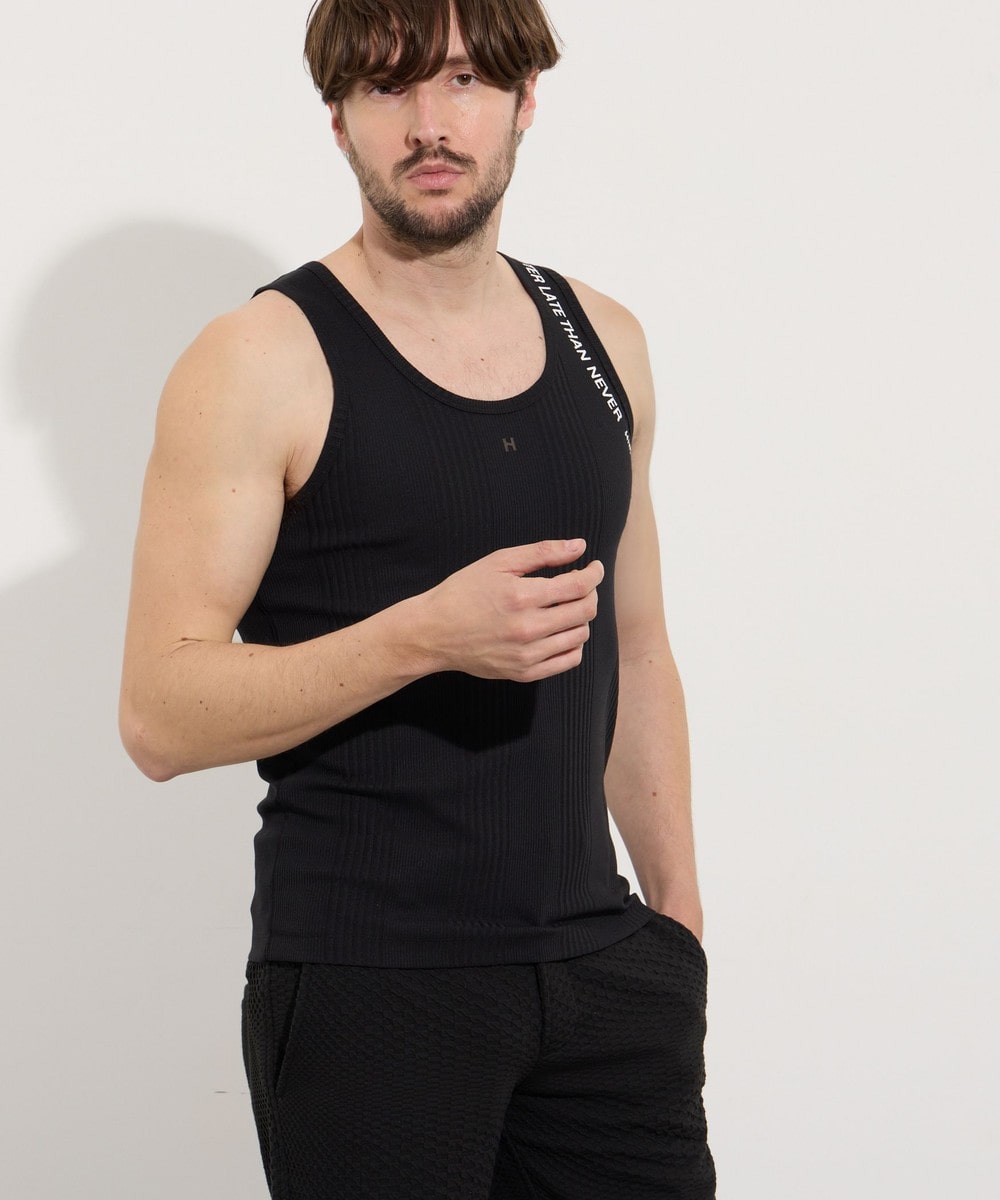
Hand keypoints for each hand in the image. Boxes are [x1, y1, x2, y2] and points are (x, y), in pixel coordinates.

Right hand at [414, 539, 603, 682]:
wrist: (434, 632)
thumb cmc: (464, 592)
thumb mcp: (499, 562)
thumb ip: (542, 552)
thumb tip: (579, 546)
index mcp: (522, 596)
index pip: (579, 585)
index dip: (594, 574)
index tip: (594, 568)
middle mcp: (528, 628)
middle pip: (585, 611)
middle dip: (591, 593)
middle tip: (582, 585)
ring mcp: (527, 654)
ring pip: (580, 636)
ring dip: (582, 618)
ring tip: (567, 607)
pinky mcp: (524, 672)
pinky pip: (568, 660)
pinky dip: (573, 644)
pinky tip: (561, 631)